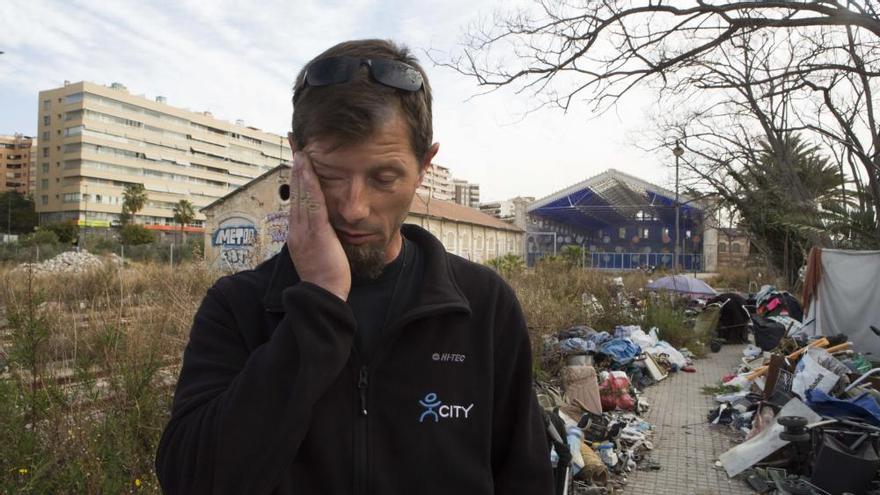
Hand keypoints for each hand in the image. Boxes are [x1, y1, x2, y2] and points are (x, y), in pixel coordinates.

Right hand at [287, 152, 350, 300]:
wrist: (323, 294)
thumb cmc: (325, 277)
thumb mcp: (318, 252)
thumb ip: (319, 237)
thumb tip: (325, 226)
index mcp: (297, 232)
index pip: (296, 200)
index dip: (297, 180)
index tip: (297, 162)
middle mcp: (297, 228)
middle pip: (295, 192)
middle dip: (296, 169)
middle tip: (295, 147)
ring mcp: (304, 230)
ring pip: (301, 195)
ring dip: (301, 172)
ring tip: (301, 151)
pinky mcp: (316, 232)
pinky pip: (312, 204)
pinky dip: (310, 185)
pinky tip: (309, 171)